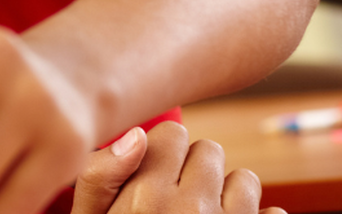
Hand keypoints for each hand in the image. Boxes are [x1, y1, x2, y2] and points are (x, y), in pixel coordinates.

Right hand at [74, 122, 286, 213]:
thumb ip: (97, 177)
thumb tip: (136, 135)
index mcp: (145, 196)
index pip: (171, 135)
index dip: (161, 155)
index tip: (153, 178)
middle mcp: (190, 209)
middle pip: (208, 151)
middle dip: (194, 172)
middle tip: (176, 201)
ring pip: (244, 179)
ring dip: (226, 195)